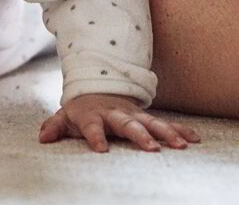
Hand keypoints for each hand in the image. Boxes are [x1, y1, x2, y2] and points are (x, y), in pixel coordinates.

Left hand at [38, 93, 199, 151]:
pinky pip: (166, 123)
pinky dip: (181, 130)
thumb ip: (53, 127)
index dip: (96, 137)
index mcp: (92, 115)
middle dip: (140, 136)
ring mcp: (134, 114)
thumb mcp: (64, 116)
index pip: (92, 127)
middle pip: (128, 124)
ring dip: (167, 134)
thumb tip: (42, 138)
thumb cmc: (81, 110)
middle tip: (152, 149)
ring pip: (152, 123)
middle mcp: (116, 114)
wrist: (100, 87)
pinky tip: (195, 139)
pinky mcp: (147, 117)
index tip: (102, 150)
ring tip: (182, 146)